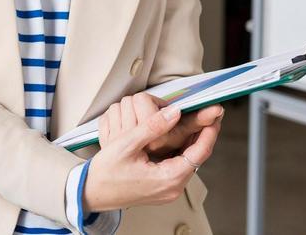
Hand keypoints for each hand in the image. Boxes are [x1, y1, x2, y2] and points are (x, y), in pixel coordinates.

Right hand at [82, 97, 222, 211]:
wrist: (91, 192)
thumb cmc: (106, 174)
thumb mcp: (127, 144)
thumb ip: (152, 127)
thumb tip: (174, 113)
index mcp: (168, 179)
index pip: (199, 153)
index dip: (209, 132)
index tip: (214, 117)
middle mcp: (172, 188)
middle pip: (197, 157)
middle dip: (203, 134)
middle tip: (207, 115)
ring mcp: (167, 189)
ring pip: (189, 161)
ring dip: (192, 141)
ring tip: (194, 121)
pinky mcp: (161, 187)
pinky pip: (179, 165)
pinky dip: (181, 150)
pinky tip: (176, 137)